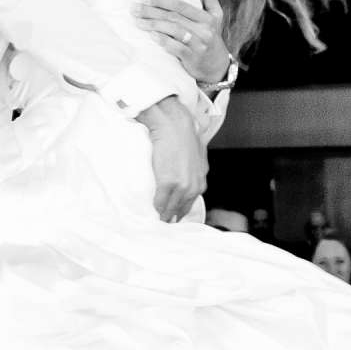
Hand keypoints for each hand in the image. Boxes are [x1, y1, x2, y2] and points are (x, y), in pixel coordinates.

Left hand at [131, 0, 230, 84]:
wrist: (218, 67)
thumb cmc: (213, 37)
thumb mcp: (216, 15)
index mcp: (207, 18)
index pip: (183, 6)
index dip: (164, 1)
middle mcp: (204, 30)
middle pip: (174, 18)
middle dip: (152, 12)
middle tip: (135, 9)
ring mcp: (199, 45)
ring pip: (174, 31)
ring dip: (154, 25)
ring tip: (138, 22)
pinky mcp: (193, 59)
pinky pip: (176, 48)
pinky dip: (164, 41)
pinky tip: (152, 36)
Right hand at [138, 98, 207, 222]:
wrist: (174, 125)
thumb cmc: (183, 134)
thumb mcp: (197, 154)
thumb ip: (194, 168)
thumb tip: (187, 173)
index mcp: (201, 181)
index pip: (190, 203)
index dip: (179, 211)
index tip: (172, 217)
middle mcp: (193, 186)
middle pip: (181, 210)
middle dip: (171, 217)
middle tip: (160, 224)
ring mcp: (181, 186)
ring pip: (170, 209)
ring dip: (162, 217)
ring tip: (153, 222)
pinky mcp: (168, 183)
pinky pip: (160, 203)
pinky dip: (154, 210)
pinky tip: (149, 214)